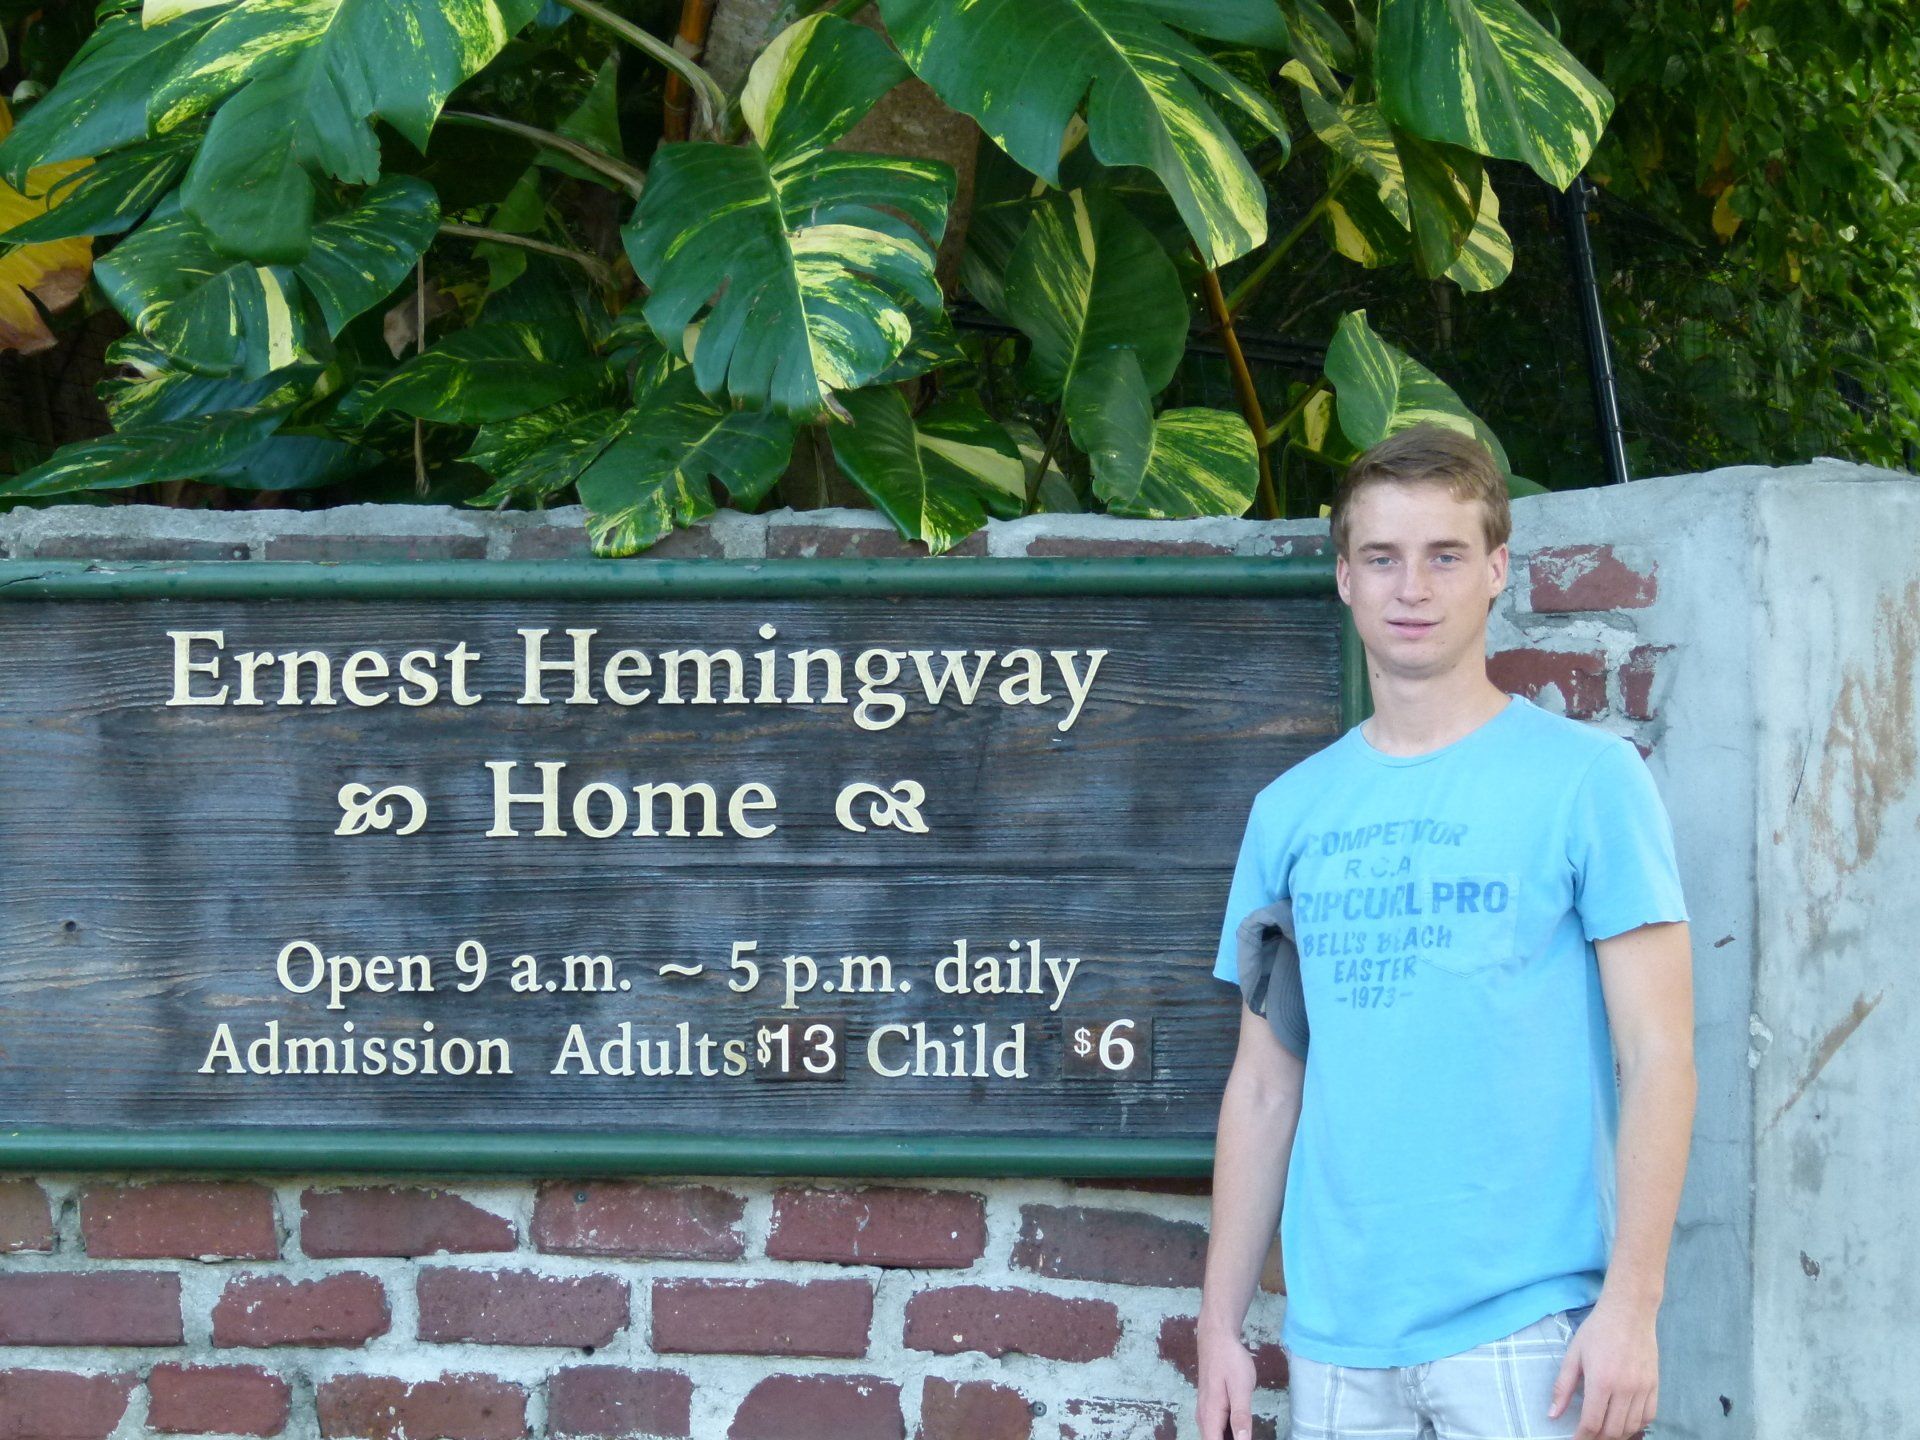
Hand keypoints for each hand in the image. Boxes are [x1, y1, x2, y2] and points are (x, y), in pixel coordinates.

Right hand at [1195, 1322, 1258, 1439]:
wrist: (1217, 1337)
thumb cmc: (1230, 1360)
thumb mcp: (1241, 1388)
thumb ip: (1241, 1416)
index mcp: (1210, 1416)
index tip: (1245, 1438)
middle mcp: (1204, 1418)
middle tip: (1249, 1431)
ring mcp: (1205, 1412)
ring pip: (1216, 1436)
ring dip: (1231, 1438)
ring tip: (1248, 1430)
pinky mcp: (1211, 1407)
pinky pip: (1218, 1428)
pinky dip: (1229, 1433)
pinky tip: (1243, 1429)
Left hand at [1549, 1295, 1658, 1439]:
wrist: (1629, 1312)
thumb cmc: (1597, 1331)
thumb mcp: (1573, 1355)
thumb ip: (1563, 1387)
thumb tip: (1553, 1415)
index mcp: (1601, 1381)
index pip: (1593, 1423)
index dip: (1582, 1437)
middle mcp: (1625, 1389)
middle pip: (1613, 1430)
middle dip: (1598, 1438)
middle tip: (1588, 1435)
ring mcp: (1642, 1388)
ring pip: (1631, 1427)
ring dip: (1617, 1434)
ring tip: (1604, 1431)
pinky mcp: (1655, 1385)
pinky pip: (1649, 1416)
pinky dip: (1636, 1425)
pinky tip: (1624, 1422)